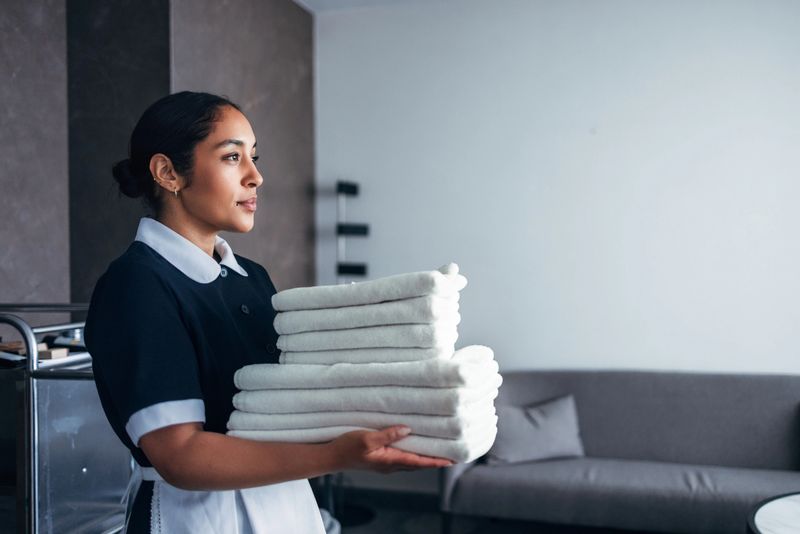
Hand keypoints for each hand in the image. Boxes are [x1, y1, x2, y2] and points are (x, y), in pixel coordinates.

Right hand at [329, 426, 453, 473]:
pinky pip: (402, 457)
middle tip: (452, 454)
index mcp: (390, 461)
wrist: (331, 457)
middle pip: (418, 463)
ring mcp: (386, 463)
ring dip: (425, 456)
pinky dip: (413, 453)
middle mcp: (391, 464)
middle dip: (435, 459)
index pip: (419, 462)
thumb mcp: (367, 438)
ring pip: (411, 461)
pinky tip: (414, 444)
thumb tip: (407, 429)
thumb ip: (388, 435)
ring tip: (438, 449)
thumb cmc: (347, 448)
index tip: (452, 460)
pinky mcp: (380, 458)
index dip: (436, 461)